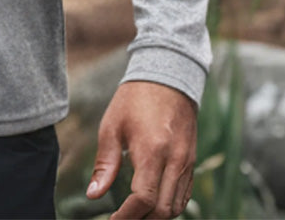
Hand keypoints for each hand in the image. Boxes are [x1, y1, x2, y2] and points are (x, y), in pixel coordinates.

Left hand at [85, 81, 196, 218]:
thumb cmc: (134, 100)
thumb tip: (93, 194)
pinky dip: (169, 206)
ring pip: (176, 206)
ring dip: (156, 217)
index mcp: (152, 151)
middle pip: (163, 210)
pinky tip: (152, 205)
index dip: (127, 217)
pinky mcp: (191, 161)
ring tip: (135, 215)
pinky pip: (184, 195)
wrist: (167, 78)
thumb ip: (104, 163)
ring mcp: (186, 163)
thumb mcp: (112, 126)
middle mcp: (174, 161)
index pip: (144, 199)